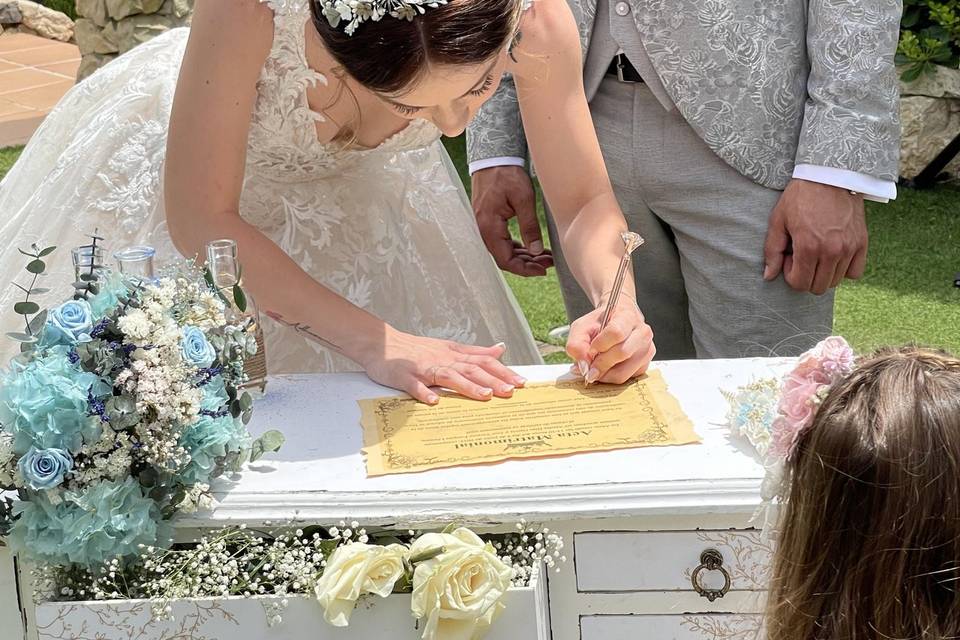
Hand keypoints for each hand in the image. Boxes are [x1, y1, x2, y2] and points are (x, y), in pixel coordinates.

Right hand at [359, 327, 526, 403]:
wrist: (382, 344)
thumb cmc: (416, 349)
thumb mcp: (449, 347)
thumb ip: (475, 351)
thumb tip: (500, 350)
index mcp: (453, 354)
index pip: (483, 361)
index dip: (503, 371)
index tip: (520, 382)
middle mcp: (442, 359)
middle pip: (471, 369)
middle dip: (492, 380)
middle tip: (511, 392)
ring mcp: (423, 368)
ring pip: (448, 376)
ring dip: (467, 386)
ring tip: (484, 396)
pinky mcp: (405, 376)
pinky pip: (415, 386)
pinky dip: (425, 393)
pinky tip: (434, 402)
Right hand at [471, 165, 553, 276]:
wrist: (494, 157)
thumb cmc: (507, 174)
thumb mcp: (523, 199)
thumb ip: (529, 226)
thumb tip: (535, 251)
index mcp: (489, 226)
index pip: (505, 260)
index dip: (524, 269)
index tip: (543, 270)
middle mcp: (484, 229)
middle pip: (504, 258)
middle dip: (527, 264)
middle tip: (548, 262)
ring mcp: (485, 225)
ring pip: (504, 250)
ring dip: (524, 256)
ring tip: (545, 255)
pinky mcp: (490, 221)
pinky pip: (502, 241)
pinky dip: (517, 247)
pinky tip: (532, 247)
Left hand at [565, 297, 655, 384]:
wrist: (616, 320)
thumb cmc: (599, 323)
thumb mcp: (581, 327)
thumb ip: (576, 344)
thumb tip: (584, 367)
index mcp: (627, 316)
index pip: (616, 332)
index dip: (600, 345)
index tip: (590, 350)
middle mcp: (642, 332)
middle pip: (621, 354)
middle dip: (600, 364)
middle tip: (588, 369)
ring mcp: (647, 349)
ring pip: (624, 372)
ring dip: (605, 375)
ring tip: (595, 369)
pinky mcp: (645, 364)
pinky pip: (627, 378)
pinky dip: (612, 377)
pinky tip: (606, 369)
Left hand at [763, 179, 867, 294]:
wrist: (829, 175)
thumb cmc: (800, 197)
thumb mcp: (778, 221)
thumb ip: (772, 251)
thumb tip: (768, 276)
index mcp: (809, 247)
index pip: (800, 284)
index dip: (790, 275)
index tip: (789, 257)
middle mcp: (832, 251)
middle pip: (818, 287)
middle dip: (805, 276)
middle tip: (801, 255)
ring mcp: (849, 248)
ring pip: (836, 281)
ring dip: (823, 273)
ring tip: (816, 252)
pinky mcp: (862, 242)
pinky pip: (855, 272)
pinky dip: (844, 270)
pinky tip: (834, 255)